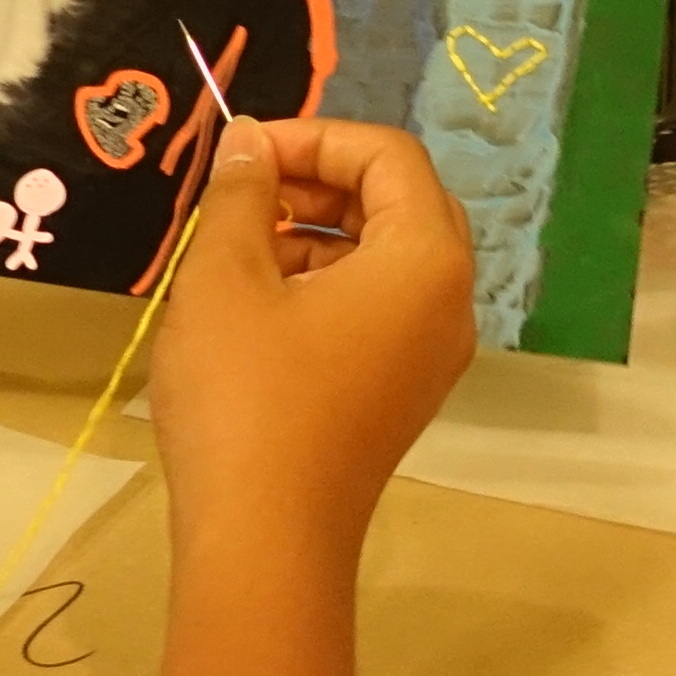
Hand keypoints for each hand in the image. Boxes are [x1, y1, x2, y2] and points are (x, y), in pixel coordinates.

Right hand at [144, 120, 473, 552]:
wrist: (265, 540)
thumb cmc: (245, 396)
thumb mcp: (225, 276)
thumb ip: (242, 193)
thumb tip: (250, 141)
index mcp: (426, 259)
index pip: (389, 155)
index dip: (314, 135)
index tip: (242, 153)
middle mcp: (450, 301)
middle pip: (400, 202)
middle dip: (320, 180)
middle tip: (244, 192)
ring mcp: (432, 354)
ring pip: (387, 258)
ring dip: (317, 231)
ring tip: (236, 250)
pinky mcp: (403, 393)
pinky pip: (380, 309)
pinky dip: (327, 284)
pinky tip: (255, 305)